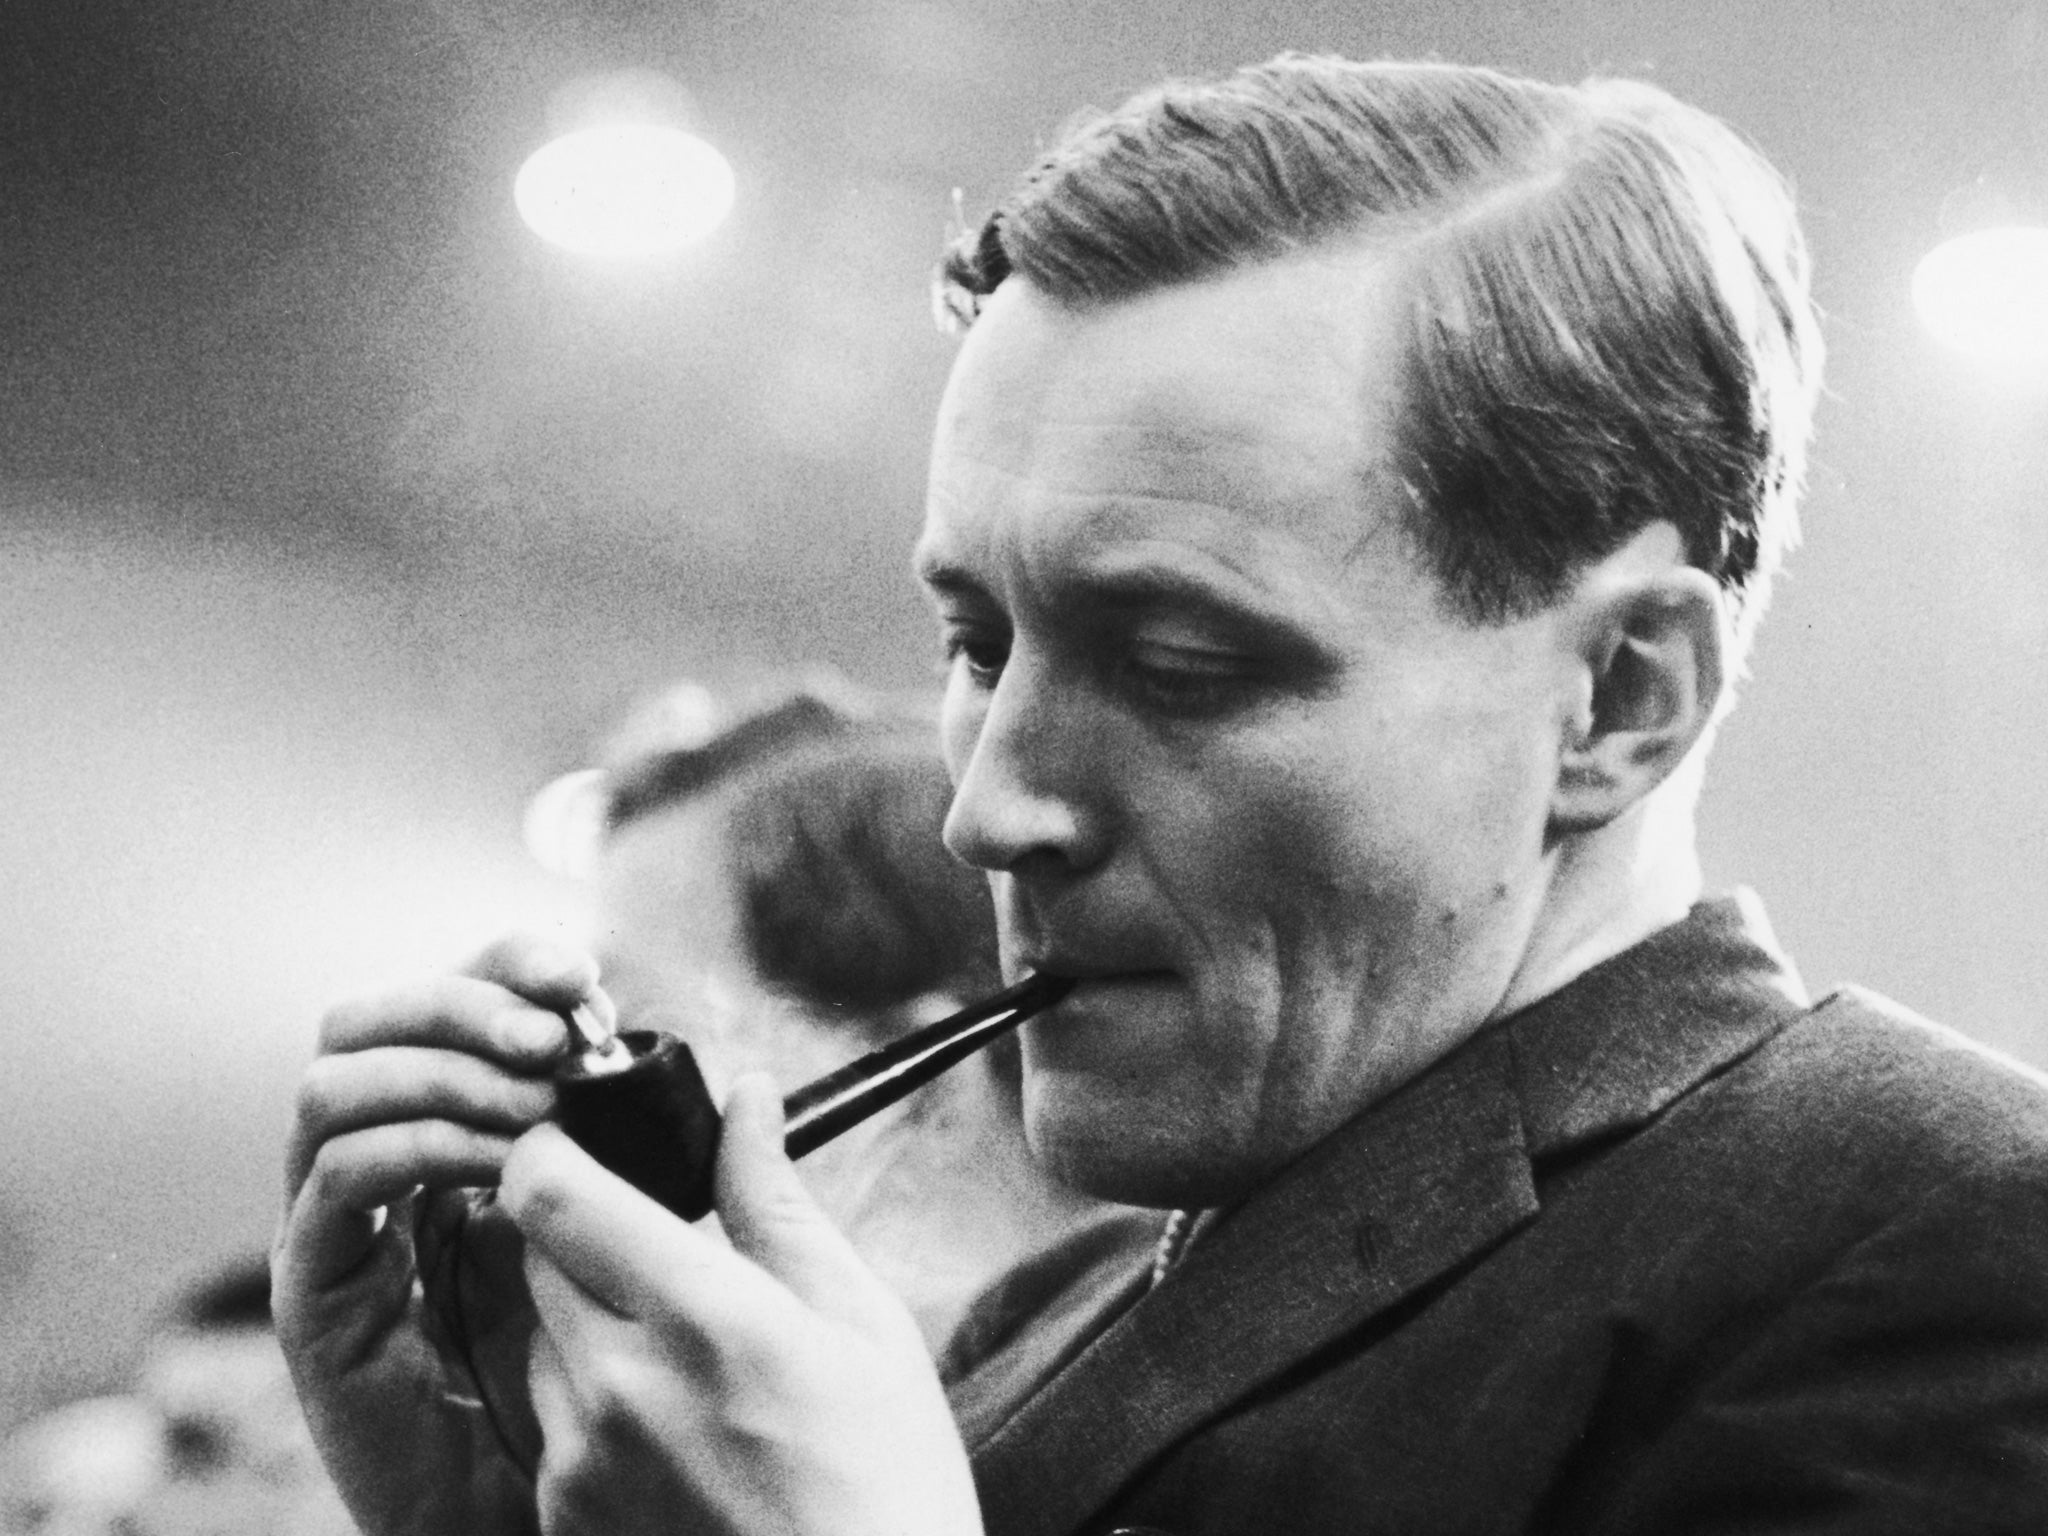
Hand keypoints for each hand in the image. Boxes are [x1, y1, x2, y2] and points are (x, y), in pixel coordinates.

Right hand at [272, 936, 606, 1535]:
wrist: (536, 1500)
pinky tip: (497, 1168)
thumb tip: (734, 1080)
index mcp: (444, 1121)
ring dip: (443, 1074)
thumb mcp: (633, 1233)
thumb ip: (651, 1156)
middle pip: (365, 1018)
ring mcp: (332, 1220)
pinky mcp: (315, 1290)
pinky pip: (338, 1181)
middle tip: (554, 1041)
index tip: (584, 981)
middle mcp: (372, 1155)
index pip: (445, 997)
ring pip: (333, 1083)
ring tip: (535, 1109)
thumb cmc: (586, 1362)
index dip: (505, 967)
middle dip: (462, 1004)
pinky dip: (419, 1148)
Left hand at [501, 1076, 984, 1535]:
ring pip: (541, 1337)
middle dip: (585, 1230)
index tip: (578, 1136)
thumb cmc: (884, 1473)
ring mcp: (580, 1465)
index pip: (550, 1195)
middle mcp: (618, 1391)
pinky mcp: (562, 1518)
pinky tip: (679, 1433)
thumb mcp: (856, 1317)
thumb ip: (774, 1199)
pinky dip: (596, 1402)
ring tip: (689, 1362)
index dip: (547, 1147)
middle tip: (663, 1250)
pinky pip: (552, 1420)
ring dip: (590, 1321)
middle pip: (535, 1255)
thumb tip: (747, 1094)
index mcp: (702, 1320)